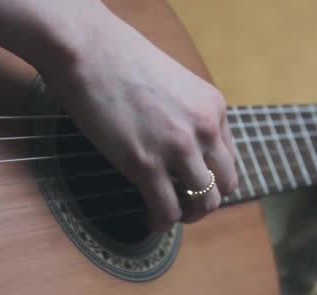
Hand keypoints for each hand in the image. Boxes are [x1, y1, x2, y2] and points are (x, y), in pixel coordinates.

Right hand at [37, 5, 237, 230]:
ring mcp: (177, 148)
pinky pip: (167, 210)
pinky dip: (160, 222)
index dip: (212, 177)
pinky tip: (148, 220)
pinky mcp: (146, 165)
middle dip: (205, 200)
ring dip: (188, 215)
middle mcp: (204, 128)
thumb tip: (179, 142)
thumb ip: (186, 114)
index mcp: (214, 107)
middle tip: (184, 203)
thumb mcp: (174, 83)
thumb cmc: (122, 60)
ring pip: (203, 203)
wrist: (88, 51)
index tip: (192, 182)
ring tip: (167, 214)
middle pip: (224, 185)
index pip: (228, 158)